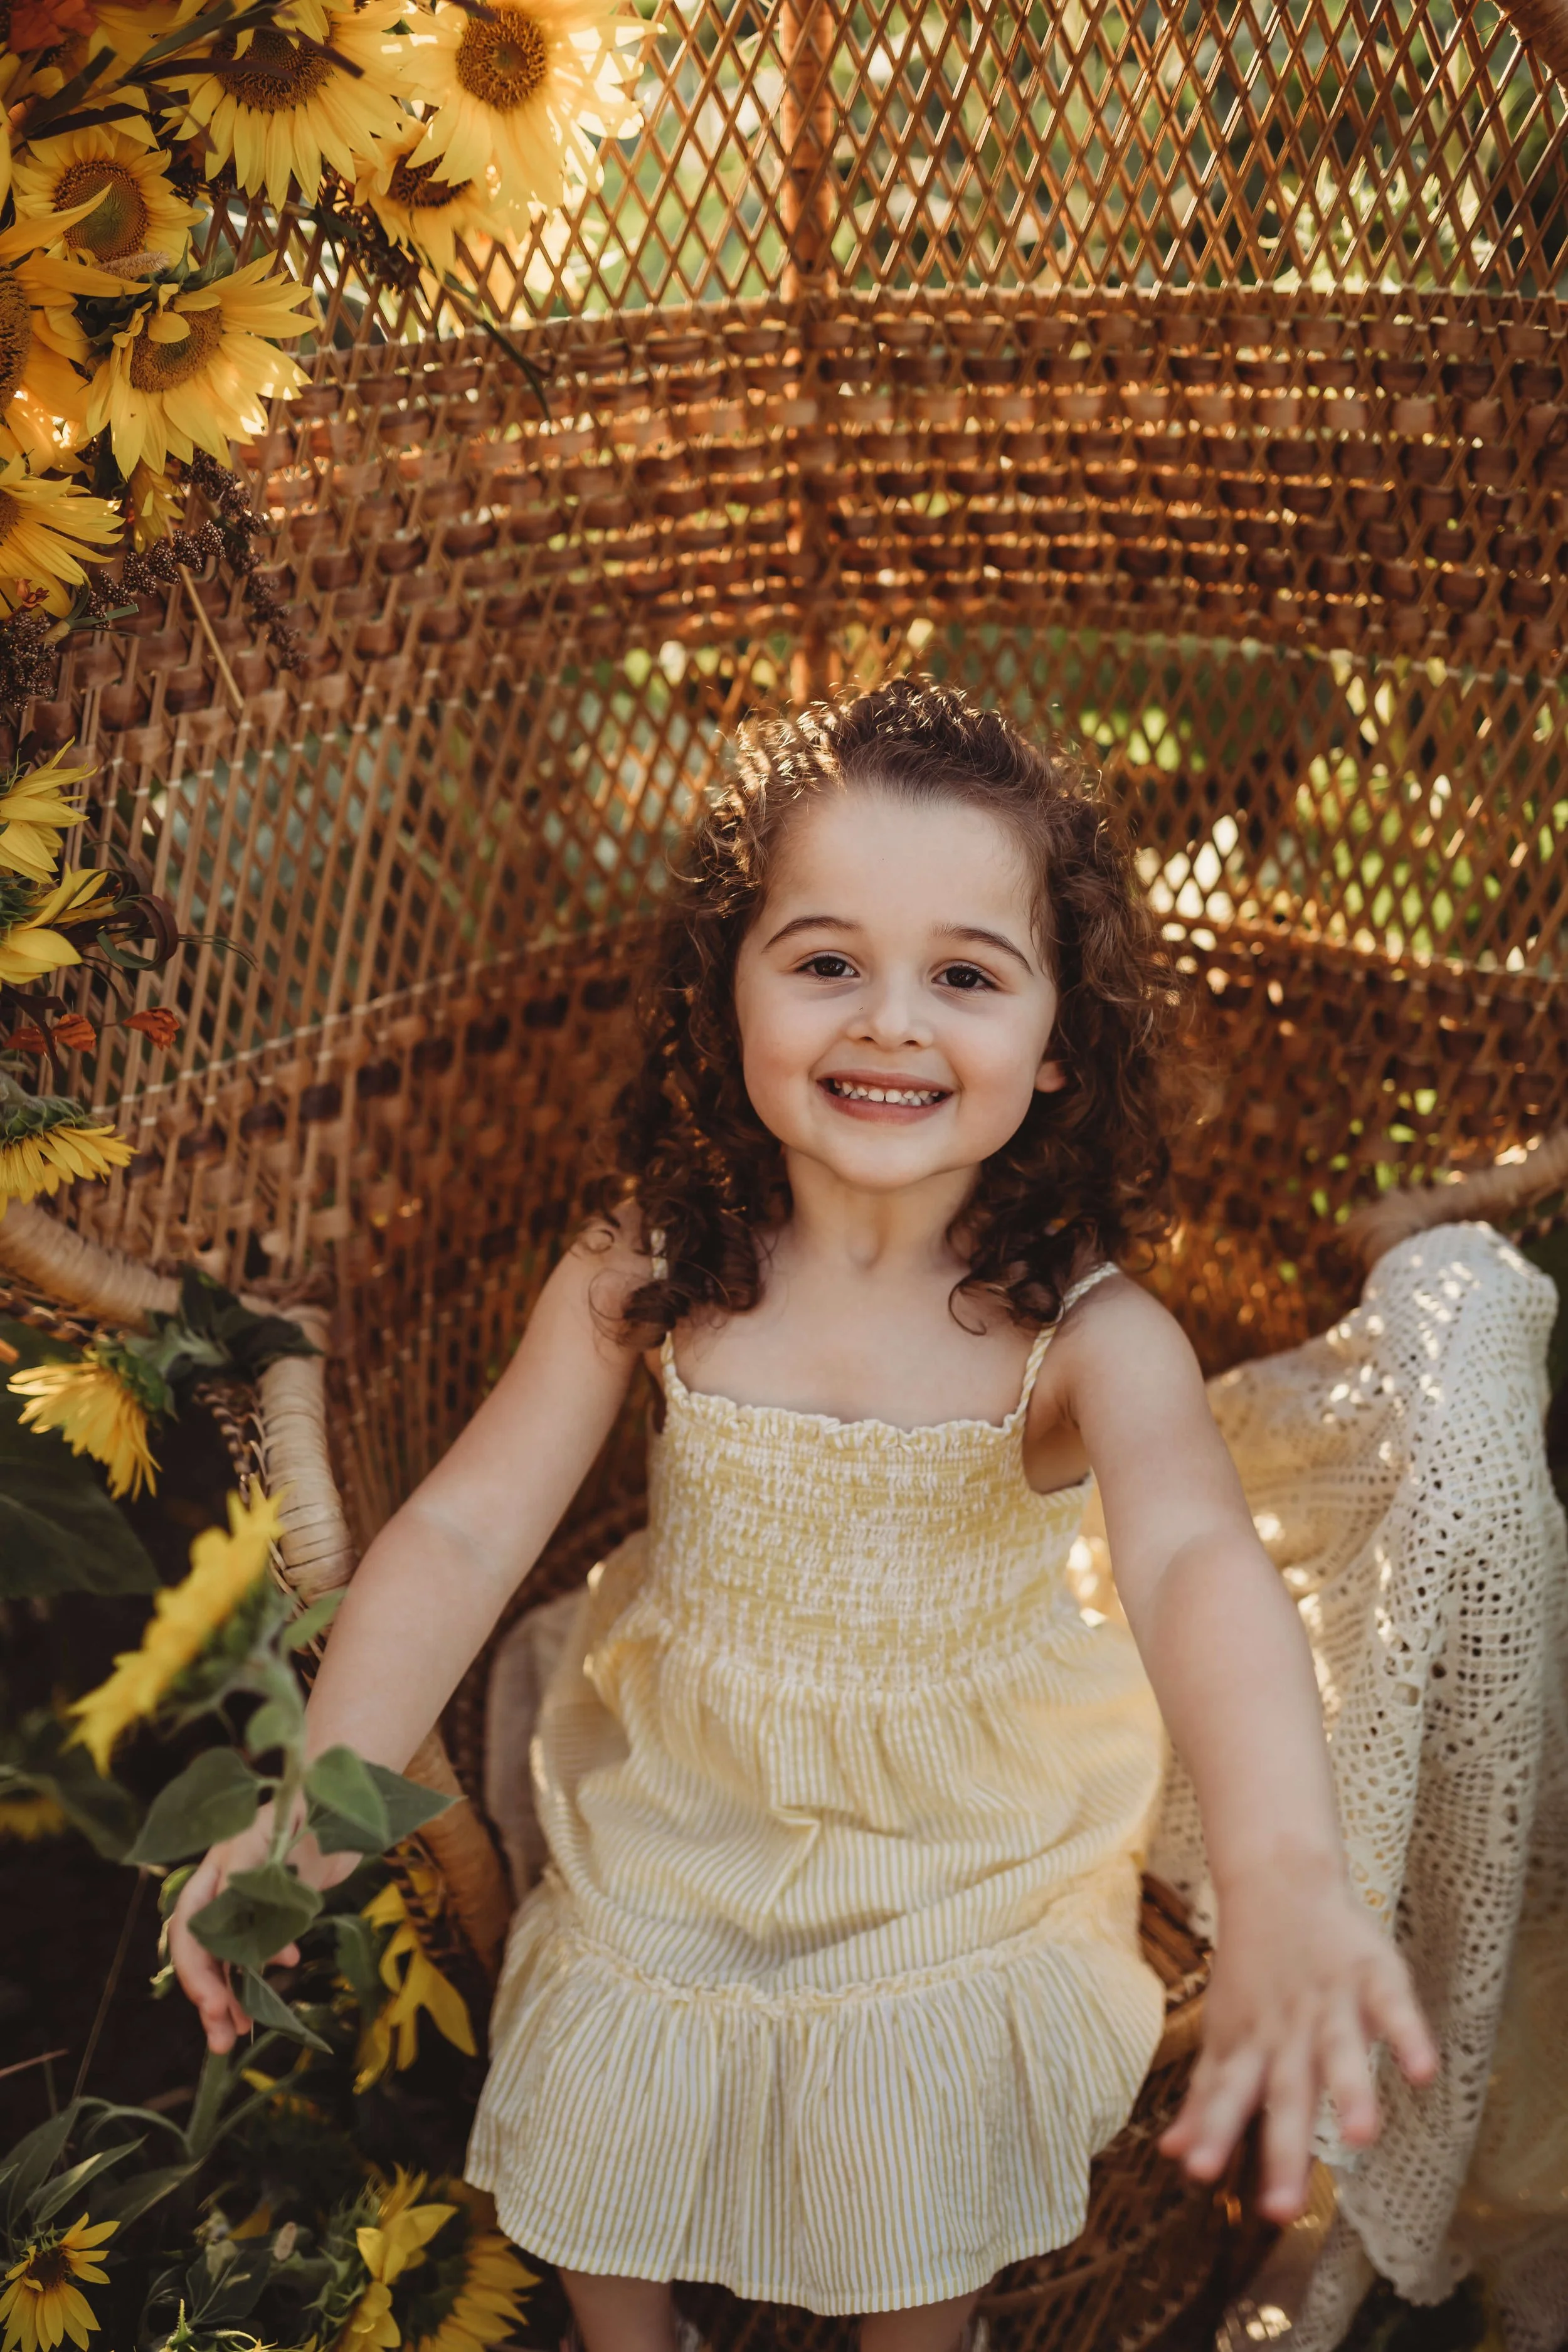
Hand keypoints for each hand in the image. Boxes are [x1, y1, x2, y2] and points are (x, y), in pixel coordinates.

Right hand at [168, 1803, 358, 2054]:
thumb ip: (260, 1883)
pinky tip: (279, 1979)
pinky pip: (255, 1944)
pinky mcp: (272, 1904)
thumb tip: (249, 1942)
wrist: (346, 1795)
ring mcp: (248, 1896)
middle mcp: (225, 1883)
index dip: (195, 1966)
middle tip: (221, 2037)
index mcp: (220, 1863)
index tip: (210, 2003)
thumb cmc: (315, 1805)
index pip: (190, 1923)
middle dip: (208, 1994)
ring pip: (227, 1952)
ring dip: (231, 1993)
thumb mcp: (285, 1838)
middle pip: (203, 1946)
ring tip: (238, 2033)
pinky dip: (262, 1967)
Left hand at [1159, 1863, 1438, 2222]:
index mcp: (1250, 2046)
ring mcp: (1331, 2003)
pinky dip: (1408, 2035)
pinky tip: (1423, 2070)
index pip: (1228, 2095)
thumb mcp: (1226, 2034)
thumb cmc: (1253, 1974)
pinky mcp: (1373, 1975)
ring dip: (1352, 2093)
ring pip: (1341, 2052)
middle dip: (1283, 2148)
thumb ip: (1206, 2098)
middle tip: (1279, 2208)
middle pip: (1286, 2093)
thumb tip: (1174, 2157)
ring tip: (1360, 2137)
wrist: (1278, 1882)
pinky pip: (1394, 2007)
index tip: (1200, 2174)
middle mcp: (1288, 2032)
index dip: (1214, 2130)